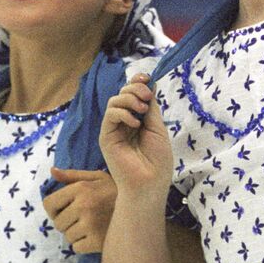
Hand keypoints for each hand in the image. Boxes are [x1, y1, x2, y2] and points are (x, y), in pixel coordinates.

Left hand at [42, 169, 116, 253]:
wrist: (143, 208)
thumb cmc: (117, 191)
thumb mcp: (97, 177)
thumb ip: (73, 176)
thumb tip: (52, 172)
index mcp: (81, 188)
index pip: (49, 204)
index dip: (54, 209)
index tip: (64, 211)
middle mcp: (84, 205)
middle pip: (58, 223)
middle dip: (68, 223)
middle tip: (84, 219)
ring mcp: (90, 224)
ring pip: (68, 237)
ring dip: (77, 234)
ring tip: (93, 226)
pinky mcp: (96, 241)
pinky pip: (77, 247)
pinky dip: (84, 245)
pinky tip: (96, 236)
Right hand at [100, 74, 173, 200]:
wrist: (150, 184)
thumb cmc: (157, 161)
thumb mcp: (157, 127)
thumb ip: (151, 107)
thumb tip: (150, 84)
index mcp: (137, 119)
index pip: (132, 94)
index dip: (137, 82)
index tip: (148, 78)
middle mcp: (123, 122)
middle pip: (122, 93)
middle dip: (135, 88)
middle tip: (147, 98)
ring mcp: (113, 130)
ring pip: (114, 101)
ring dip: (129, 98)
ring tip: (142, 110)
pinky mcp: (106, 137)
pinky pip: (110, 115)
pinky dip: (123, 113)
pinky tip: (135, 124)